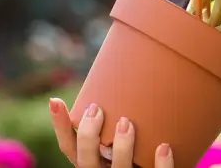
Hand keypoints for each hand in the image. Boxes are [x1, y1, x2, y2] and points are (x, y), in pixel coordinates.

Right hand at [49, 99, 173, 167]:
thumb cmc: (141, 146)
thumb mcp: (121, 135)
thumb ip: (118, 113)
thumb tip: (121, 63)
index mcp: (93, 163)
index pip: (69, 148)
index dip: (60, 126)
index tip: (57, 100)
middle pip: (87, 162)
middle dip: (88, 137)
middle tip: (97, 109)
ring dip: (122, 147)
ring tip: (126, 121)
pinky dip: (160, 164)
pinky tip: (164, 146)